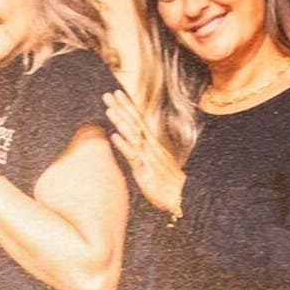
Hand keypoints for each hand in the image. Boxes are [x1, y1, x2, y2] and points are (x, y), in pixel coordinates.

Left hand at [101, 90, 183, 220]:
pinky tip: (114, 136)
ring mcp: (147, 156)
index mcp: (152, 142)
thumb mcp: (156, 162)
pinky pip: (132, 156)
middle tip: (108, 94)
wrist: (181, 197)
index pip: (139, 119)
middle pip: (134, 122)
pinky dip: (123, 145)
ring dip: (121, 122)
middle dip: (122, 107)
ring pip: (132, 135)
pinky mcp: (144, 170)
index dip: (128, 105)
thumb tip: (135, 142)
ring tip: (109, 110)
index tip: (118, 92)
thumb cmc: (168, 181)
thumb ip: (146, 150)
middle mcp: (150, 146)